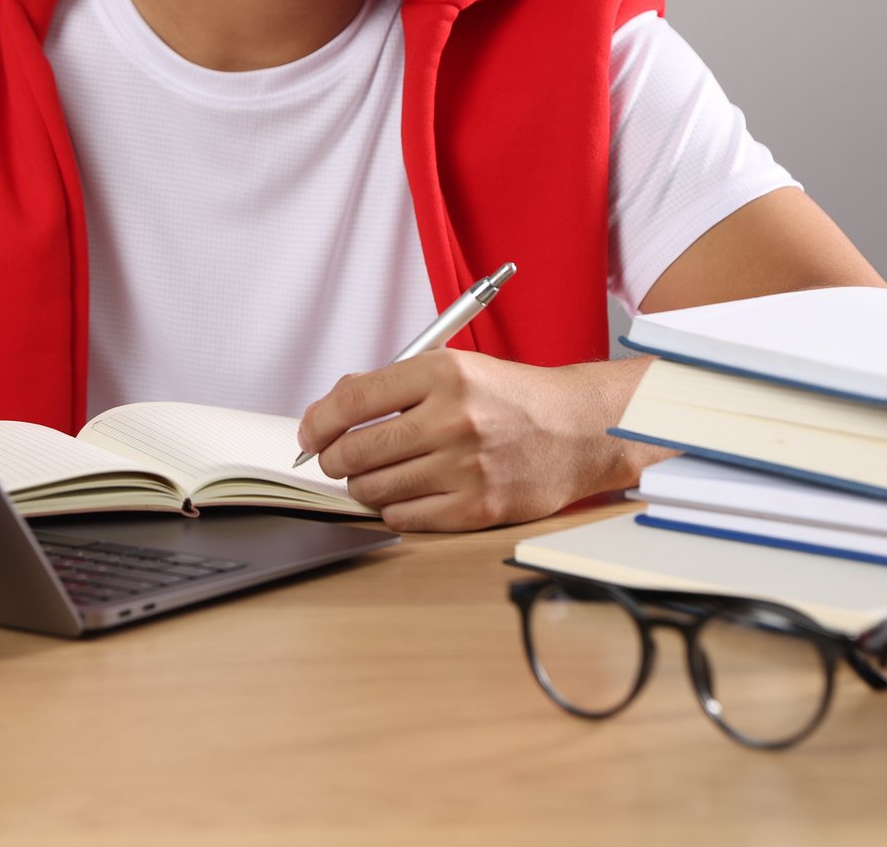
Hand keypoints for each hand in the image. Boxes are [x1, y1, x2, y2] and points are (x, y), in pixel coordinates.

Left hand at [295, 351, 660, 532]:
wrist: (578, 430)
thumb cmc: (509, 398)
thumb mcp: (453, 369)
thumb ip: (391, 386)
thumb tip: (325, 413)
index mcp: (443, 374)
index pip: (352, 400)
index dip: (317, 422)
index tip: (308, 434)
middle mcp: (454, 419)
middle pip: (354, 451)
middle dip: (333, 459)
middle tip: (337, 459)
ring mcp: (466, 467)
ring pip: (373, 489)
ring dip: (362, 486)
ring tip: (373, 476)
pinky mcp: (478, 508)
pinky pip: (404, 517)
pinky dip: (392, 509)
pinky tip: (404, 494)